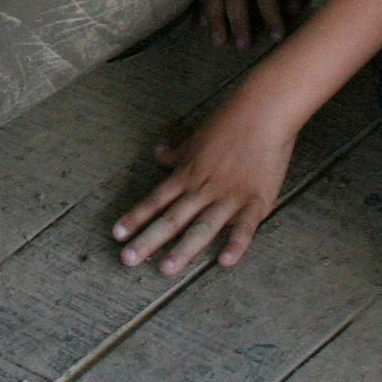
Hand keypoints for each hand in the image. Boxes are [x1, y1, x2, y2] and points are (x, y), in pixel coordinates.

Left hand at [112, 87, 296, 276]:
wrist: (264, 111)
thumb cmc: (230, 122)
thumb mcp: (197, 137)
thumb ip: (178, 152)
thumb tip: (158, 154)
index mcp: (188, 174)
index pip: (156, 200)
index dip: (136, 218)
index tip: (117, 234)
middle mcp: (203, 189)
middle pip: (172, 219)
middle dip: (148, 240)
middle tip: (127, 260)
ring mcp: (229, 196)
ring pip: (202, 227)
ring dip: (183, 249)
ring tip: (165, 269)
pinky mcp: (256, 200)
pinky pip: (244, 226)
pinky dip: (236, 244)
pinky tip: (225, 262)